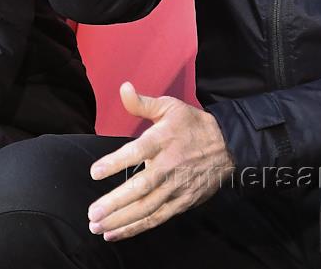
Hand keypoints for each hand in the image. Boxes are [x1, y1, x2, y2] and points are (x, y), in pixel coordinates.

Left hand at [86, 82, 234, 240]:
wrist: (228, 146)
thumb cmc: (192, 124)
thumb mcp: (169, 107)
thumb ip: (142, 103)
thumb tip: (123, 88)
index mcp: (164, 140)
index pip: (138, 152)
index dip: (115, 162)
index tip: (94, 172)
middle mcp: (170, 166)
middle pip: (141, 188)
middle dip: (115, 203)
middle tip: (92, 213)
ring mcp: (177, 187)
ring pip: (148, 208)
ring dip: (122, 220)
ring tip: (98, 227)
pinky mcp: (183, 202)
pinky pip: (157, 218)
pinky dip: (137, 228)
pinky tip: (116, 233)